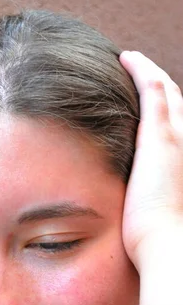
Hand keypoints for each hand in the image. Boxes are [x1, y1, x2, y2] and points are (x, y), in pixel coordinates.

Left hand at [119, 51, 182, 269]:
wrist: (168, 247)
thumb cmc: (161, 244)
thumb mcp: (159, 218)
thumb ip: (151, 203)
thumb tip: (137, 214)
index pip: (179, 130)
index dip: (168, 115)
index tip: (150, 111)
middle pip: (179, 106)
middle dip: (161, 88)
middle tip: (142, 76)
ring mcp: (178, 138)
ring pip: (168, 93)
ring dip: (152, 74)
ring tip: (133, 61)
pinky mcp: (160, 136)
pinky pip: (153, 90)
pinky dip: (143, 71)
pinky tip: (127, 57)